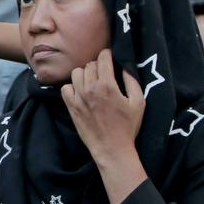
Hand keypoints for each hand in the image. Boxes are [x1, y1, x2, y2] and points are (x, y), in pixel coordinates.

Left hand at [61, 50, 144, 164]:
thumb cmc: (128, 127)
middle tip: (104, 73)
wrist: (111, 148)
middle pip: (89, 65)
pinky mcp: (71, 108)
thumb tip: (125, 66)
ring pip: (76, 73)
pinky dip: (72, 87)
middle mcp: (90, 89)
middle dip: (97, 65)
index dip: (107, 55)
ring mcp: (78, 98)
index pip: (102, 58)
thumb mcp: (138, 102)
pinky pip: (65, 88)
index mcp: (108, 85)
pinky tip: (80, 92)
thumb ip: (132, 81)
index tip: (110, 58)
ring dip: (84, 74)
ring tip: (92, 81)